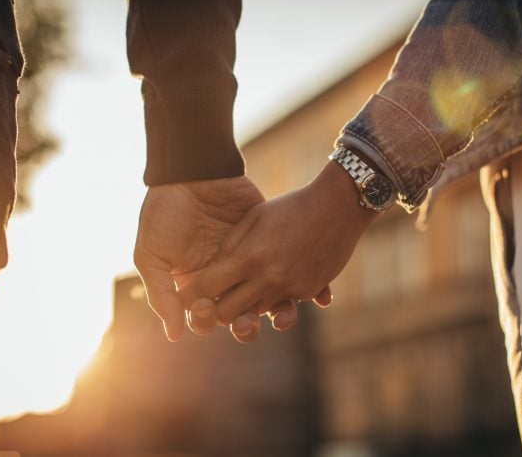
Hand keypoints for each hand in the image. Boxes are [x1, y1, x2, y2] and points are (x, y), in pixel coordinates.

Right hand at [133, 176, 295, 341]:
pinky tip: (316, 295)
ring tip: (286, 314)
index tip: (207, 311)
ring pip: (272, 298)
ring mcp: (253, 261)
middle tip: (249, 323)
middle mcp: (227, 278)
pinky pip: (293, 268)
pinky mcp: (273, 243)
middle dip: (247, 326)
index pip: (208, 317)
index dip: (210, 321)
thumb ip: (162, 295)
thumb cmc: (165, 212)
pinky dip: (309, 284)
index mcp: (198, 284)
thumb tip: (176, 336)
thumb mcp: (151, 254)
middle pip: (243, 315)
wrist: (193, 169)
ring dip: (282, 312)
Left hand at [179, 162, 376, 323]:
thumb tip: (212, 272)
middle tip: (210, 302)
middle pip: (227, 314)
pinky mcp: (307, 291)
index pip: (207, 287)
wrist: (339, 206)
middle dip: (214, 311)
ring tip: (239, 293)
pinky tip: (271, 283)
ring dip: (244, 308)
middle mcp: (268, 279)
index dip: (190, 295)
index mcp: (249, 257)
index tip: (182, 295)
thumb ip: (231, 247)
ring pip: (254, 314)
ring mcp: (290, 288)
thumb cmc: (291, 206)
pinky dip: (272, 300)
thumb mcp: (254, 218)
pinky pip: (282, 305)